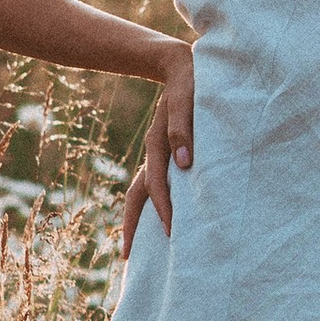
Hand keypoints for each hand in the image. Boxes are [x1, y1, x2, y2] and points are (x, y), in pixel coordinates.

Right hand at [123, 40, 194, 253]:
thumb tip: (184, 164)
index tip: (171, 234)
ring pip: (142, 192)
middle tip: (129, 257)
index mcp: (159, 143)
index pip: (156, 185)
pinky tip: (160, 216)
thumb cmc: (191, 81)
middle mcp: (155, 152)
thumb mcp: (188, 99)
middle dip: (133, 226)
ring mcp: (159, 152)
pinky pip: (156, 182)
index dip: (164, 210)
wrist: (180, 63)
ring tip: (139, 246)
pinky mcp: (168, 150)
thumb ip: (183, 128)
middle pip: (137, 196)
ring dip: (140, 218)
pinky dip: (154, 202)